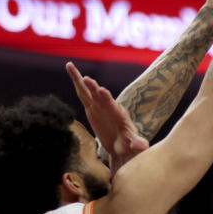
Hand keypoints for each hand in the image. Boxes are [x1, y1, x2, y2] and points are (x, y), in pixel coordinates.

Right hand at [66, 62, 148, 176]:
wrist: (122, 146)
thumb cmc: (129, 146)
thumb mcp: (133, 146)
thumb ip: (137, 143)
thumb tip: (142, 146)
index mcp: (119, 115)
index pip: (112, 105)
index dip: (107, 98)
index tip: (102, 90)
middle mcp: (109, 107)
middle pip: (99, 95)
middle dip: (93, 88)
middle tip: (86, 78)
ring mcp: (99, 106)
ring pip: (88, 91)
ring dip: (80, 80)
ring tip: (70, 66)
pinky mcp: (91, 107)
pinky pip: (82, 93)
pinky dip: (76, 82)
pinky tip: (70, 69)